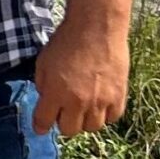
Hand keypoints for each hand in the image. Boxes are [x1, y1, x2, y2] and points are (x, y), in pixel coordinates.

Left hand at [32, 17, 129, 136]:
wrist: (96, 27)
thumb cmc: (66, 41)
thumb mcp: (43, 62)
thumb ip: (43, 85)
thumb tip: (47, 99)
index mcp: (55, 93)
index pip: (44, 122)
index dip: (41, 126)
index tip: (41, 127)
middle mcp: (77, 102)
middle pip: (69, 130)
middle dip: (64, 123)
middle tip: (65, 112)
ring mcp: (100, 101)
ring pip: (92, 128)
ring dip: (85, 120)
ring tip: (84, 107)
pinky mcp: (118, 96)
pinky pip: (112, 118)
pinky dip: (106, 114)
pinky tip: (101, 103)